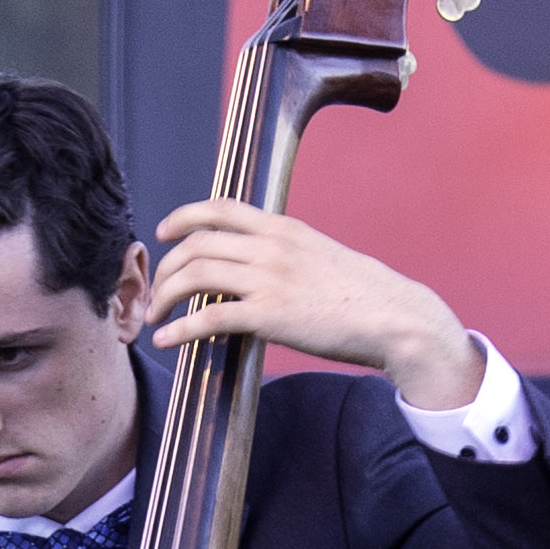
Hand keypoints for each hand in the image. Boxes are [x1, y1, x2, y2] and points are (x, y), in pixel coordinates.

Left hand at [129, 199, 484, 412]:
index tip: (165, 232)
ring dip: (166, 295)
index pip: (220, 208)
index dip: (184, 217)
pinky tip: (166, 340)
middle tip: (157, 289)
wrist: (393, 317)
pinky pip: (209, 317)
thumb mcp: (319, 255)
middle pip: (197, 244)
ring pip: (196, 275)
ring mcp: (269, 279)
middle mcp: (271, 247)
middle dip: (167, 267)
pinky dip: (180, 329)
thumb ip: (285, 252)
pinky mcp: (270, 315)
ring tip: (156, 314)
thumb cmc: (360, 294)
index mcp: (282, 228)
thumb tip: (257, 264)